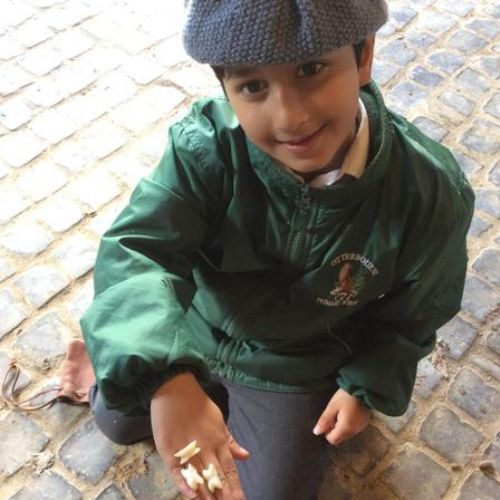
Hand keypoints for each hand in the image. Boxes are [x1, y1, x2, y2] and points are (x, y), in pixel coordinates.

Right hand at [151, 373, 249, 499]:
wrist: (174, 389)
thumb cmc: (197, 405)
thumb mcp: (219, 421)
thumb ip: (230, 441)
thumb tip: (246, 456)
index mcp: (219, 441)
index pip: (230, 471)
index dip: (235, 489)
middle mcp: (206, 449)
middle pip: (217, 478)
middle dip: (224, 496)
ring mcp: (188, 451)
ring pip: (199, 478)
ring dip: (207, 495)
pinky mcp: (170, 451)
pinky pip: (178, 472)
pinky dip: (185, 485)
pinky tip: (192, 497)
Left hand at [313, 388, 369, 444]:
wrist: (362, 388)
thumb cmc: (345, 397)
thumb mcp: (332, 406)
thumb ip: (324, 420)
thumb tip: (316, 432)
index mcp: (345, 428)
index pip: (332, 440)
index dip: (327, 432)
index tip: (328, 420)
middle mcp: (354, 432)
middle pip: (339, 438)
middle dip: (334, 430)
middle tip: (334, 415)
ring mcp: (360, 428)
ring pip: (346, 434)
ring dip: (341, 427)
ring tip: (341, 413)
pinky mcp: (364, 424)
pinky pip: (352, 429)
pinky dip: (348, 425)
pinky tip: (348, 413)